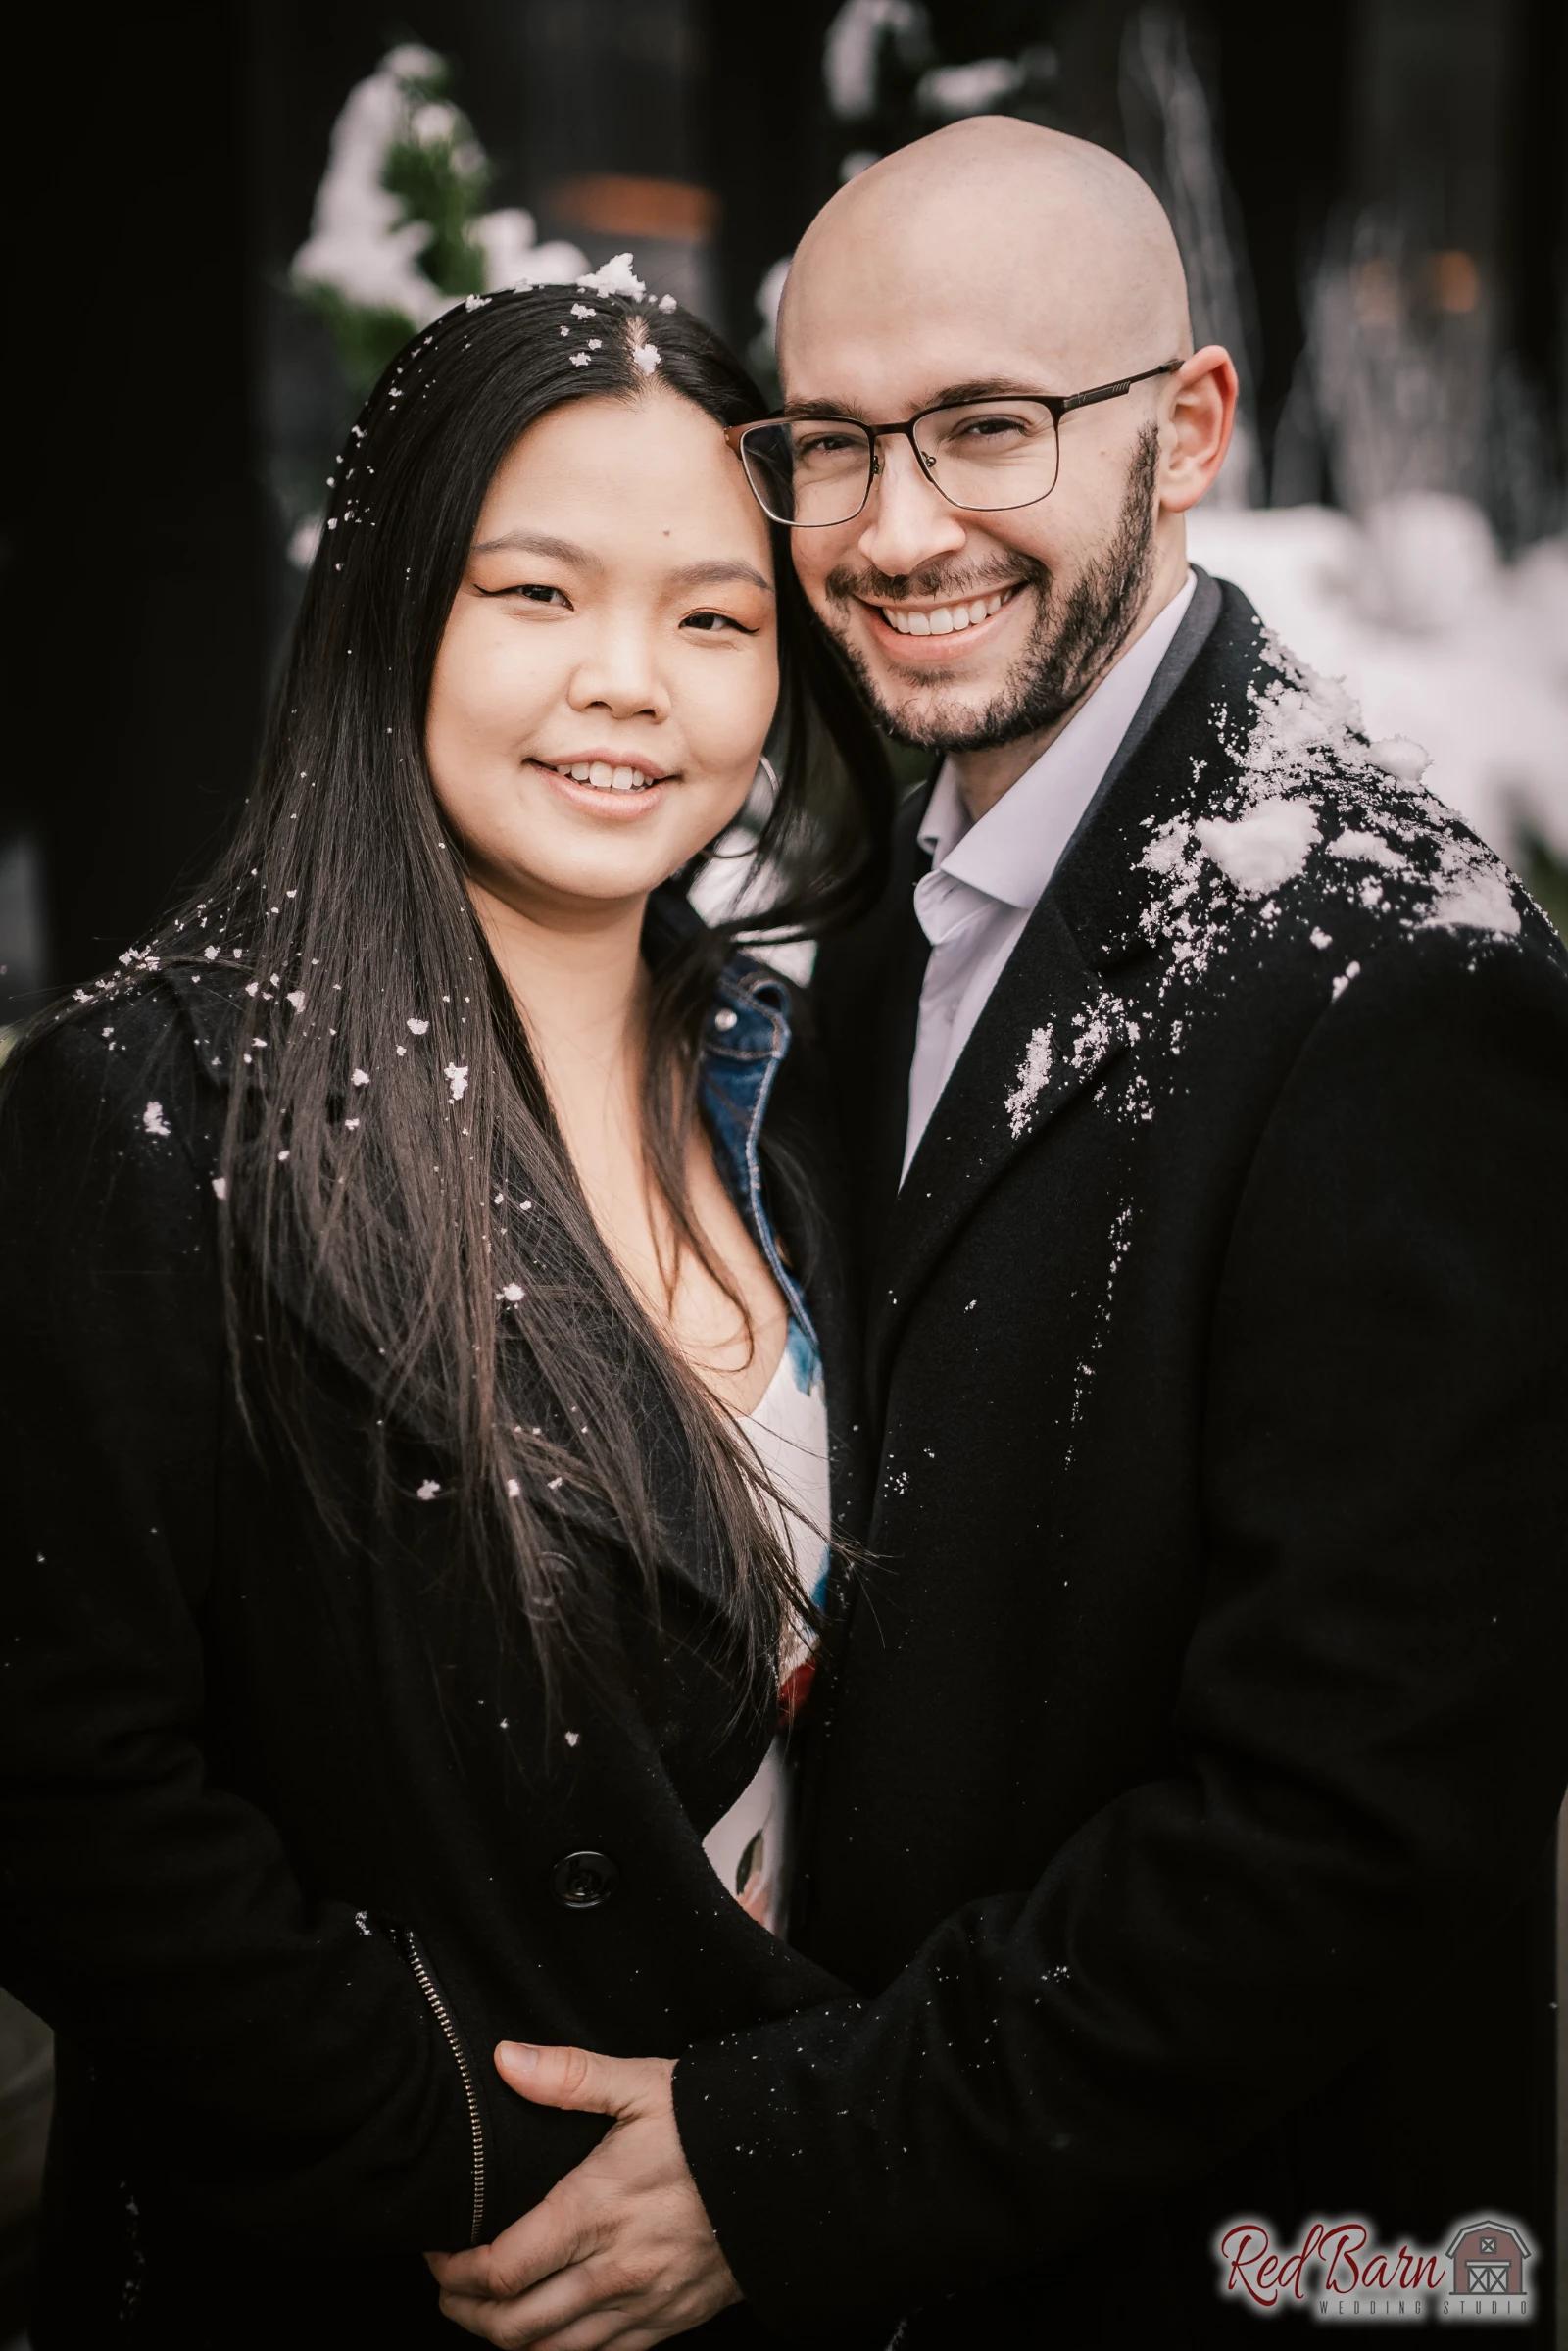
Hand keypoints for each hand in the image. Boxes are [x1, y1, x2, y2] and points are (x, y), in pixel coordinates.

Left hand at [424, 2042, 741, 2347]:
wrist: (797, 2170)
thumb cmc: (715, 2123)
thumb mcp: (642, 2084)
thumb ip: (568, 2075)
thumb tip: (504, 2060)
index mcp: (594, 2213)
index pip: (499, 2271)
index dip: (453, 2272)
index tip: (436, 2251)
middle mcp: (613, 2273)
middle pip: (512, 2328)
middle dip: (466, 2313)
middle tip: (449, 2285)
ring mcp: (643, 2306)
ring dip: (506, 2339)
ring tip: (488, 2308)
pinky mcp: (670, 2323)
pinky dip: (559, 2350)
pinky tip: (549, 2324)